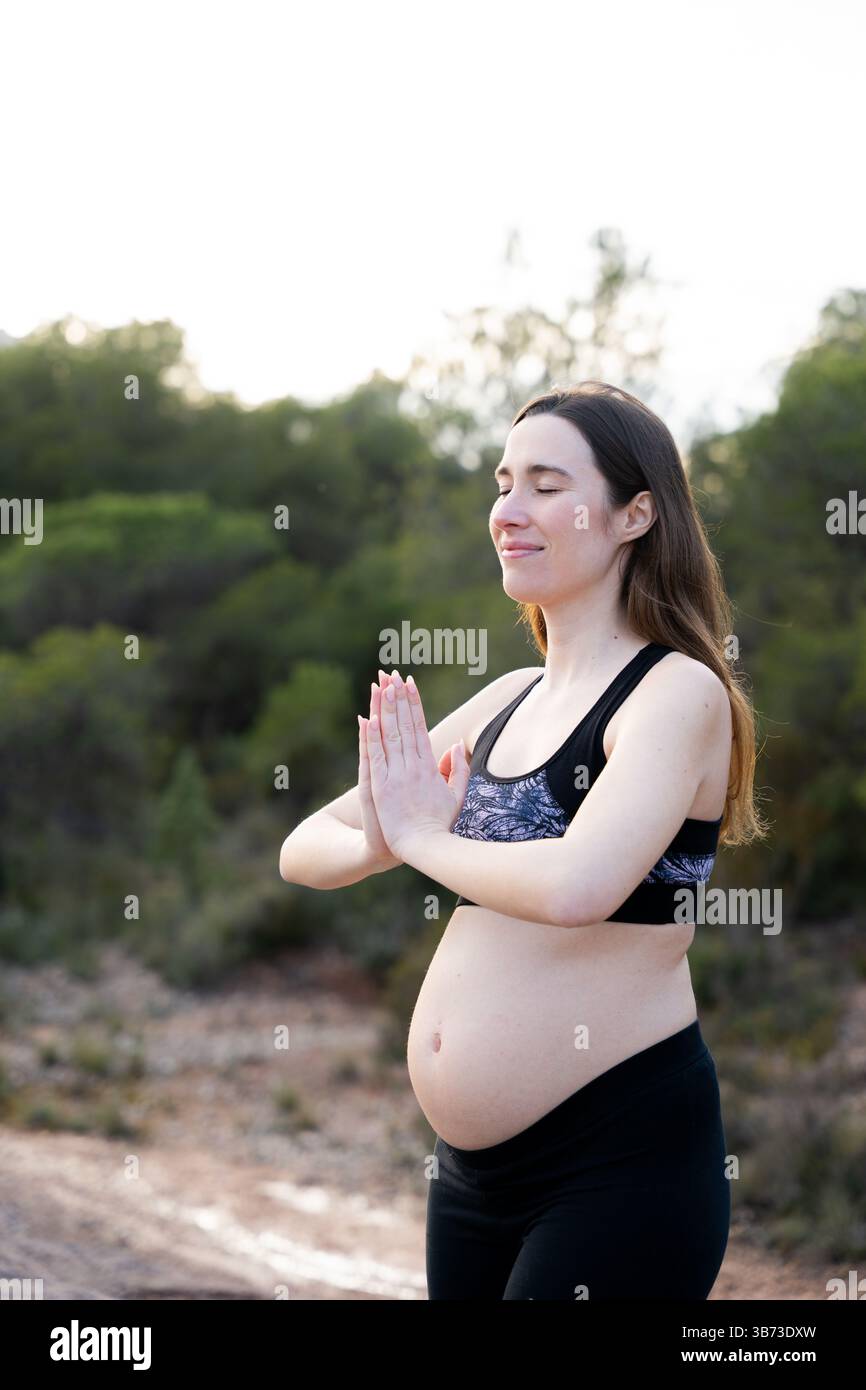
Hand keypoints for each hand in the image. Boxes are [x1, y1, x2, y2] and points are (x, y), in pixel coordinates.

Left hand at [361, 669, 469, 858]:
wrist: (425, 848)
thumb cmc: (439, 825)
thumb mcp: (456, 796)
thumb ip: (459, 770)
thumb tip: (456, 745)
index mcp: (429, 767)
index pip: (419, 727)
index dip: (414, 704)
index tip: (409, 684)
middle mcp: (413, 766)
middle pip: (404, 725)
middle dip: (398, 698)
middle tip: (392, 674)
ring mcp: (396, 776)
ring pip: (389, 736)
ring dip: (385, 710)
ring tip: (381, 686)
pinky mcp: (381, 787)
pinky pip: (375, 757)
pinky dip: (371, 738)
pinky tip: (368, 718)